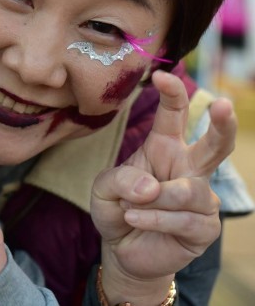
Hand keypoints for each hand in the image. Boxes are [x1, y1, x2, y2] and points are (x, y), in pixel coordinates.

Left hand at [91, 70, 234, 302]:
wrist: (123, 250)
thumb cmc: (117, 209)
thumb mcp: (104, 189)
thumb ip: (120, 180)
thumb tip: (152, 186)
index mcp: (165, 148)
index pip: (175, 115)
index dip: (172, 94)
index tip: (161, 76)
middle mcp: (189, 168)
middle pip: (215, 143)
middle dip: (222, 124)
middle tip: (223, 104)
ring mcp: (201, 198)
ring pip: (188, 191)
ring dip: (155, 199)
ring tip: (130, 207)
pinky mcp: (204, 227)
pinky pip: (185, 219)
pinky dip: (155, 218)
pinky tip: (136, 219)